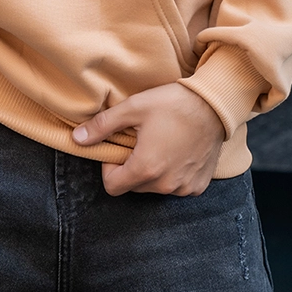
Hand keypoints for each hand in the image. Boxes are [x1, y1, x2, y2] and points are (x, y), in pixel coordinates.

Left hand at [72, 82, 225, 195]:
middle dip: (131, 167)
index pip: (112, 186)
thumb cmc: (173, 103)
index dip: (109, 166)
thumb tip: (76, 139)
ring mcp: (183, 188)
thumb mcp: (133, 108)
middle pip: (133, 186)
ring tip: (160, 142)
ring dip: (152, 170)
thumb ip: (102, 126)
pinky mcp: (198, 186)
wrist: (215, 105)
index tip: (120, 146)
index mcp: (145, 168)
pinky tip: (177, 150)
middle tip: (140, 140)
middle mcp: (165, 185)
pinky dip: (172, 173)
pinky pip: (176, 186)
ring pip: (154, 187)